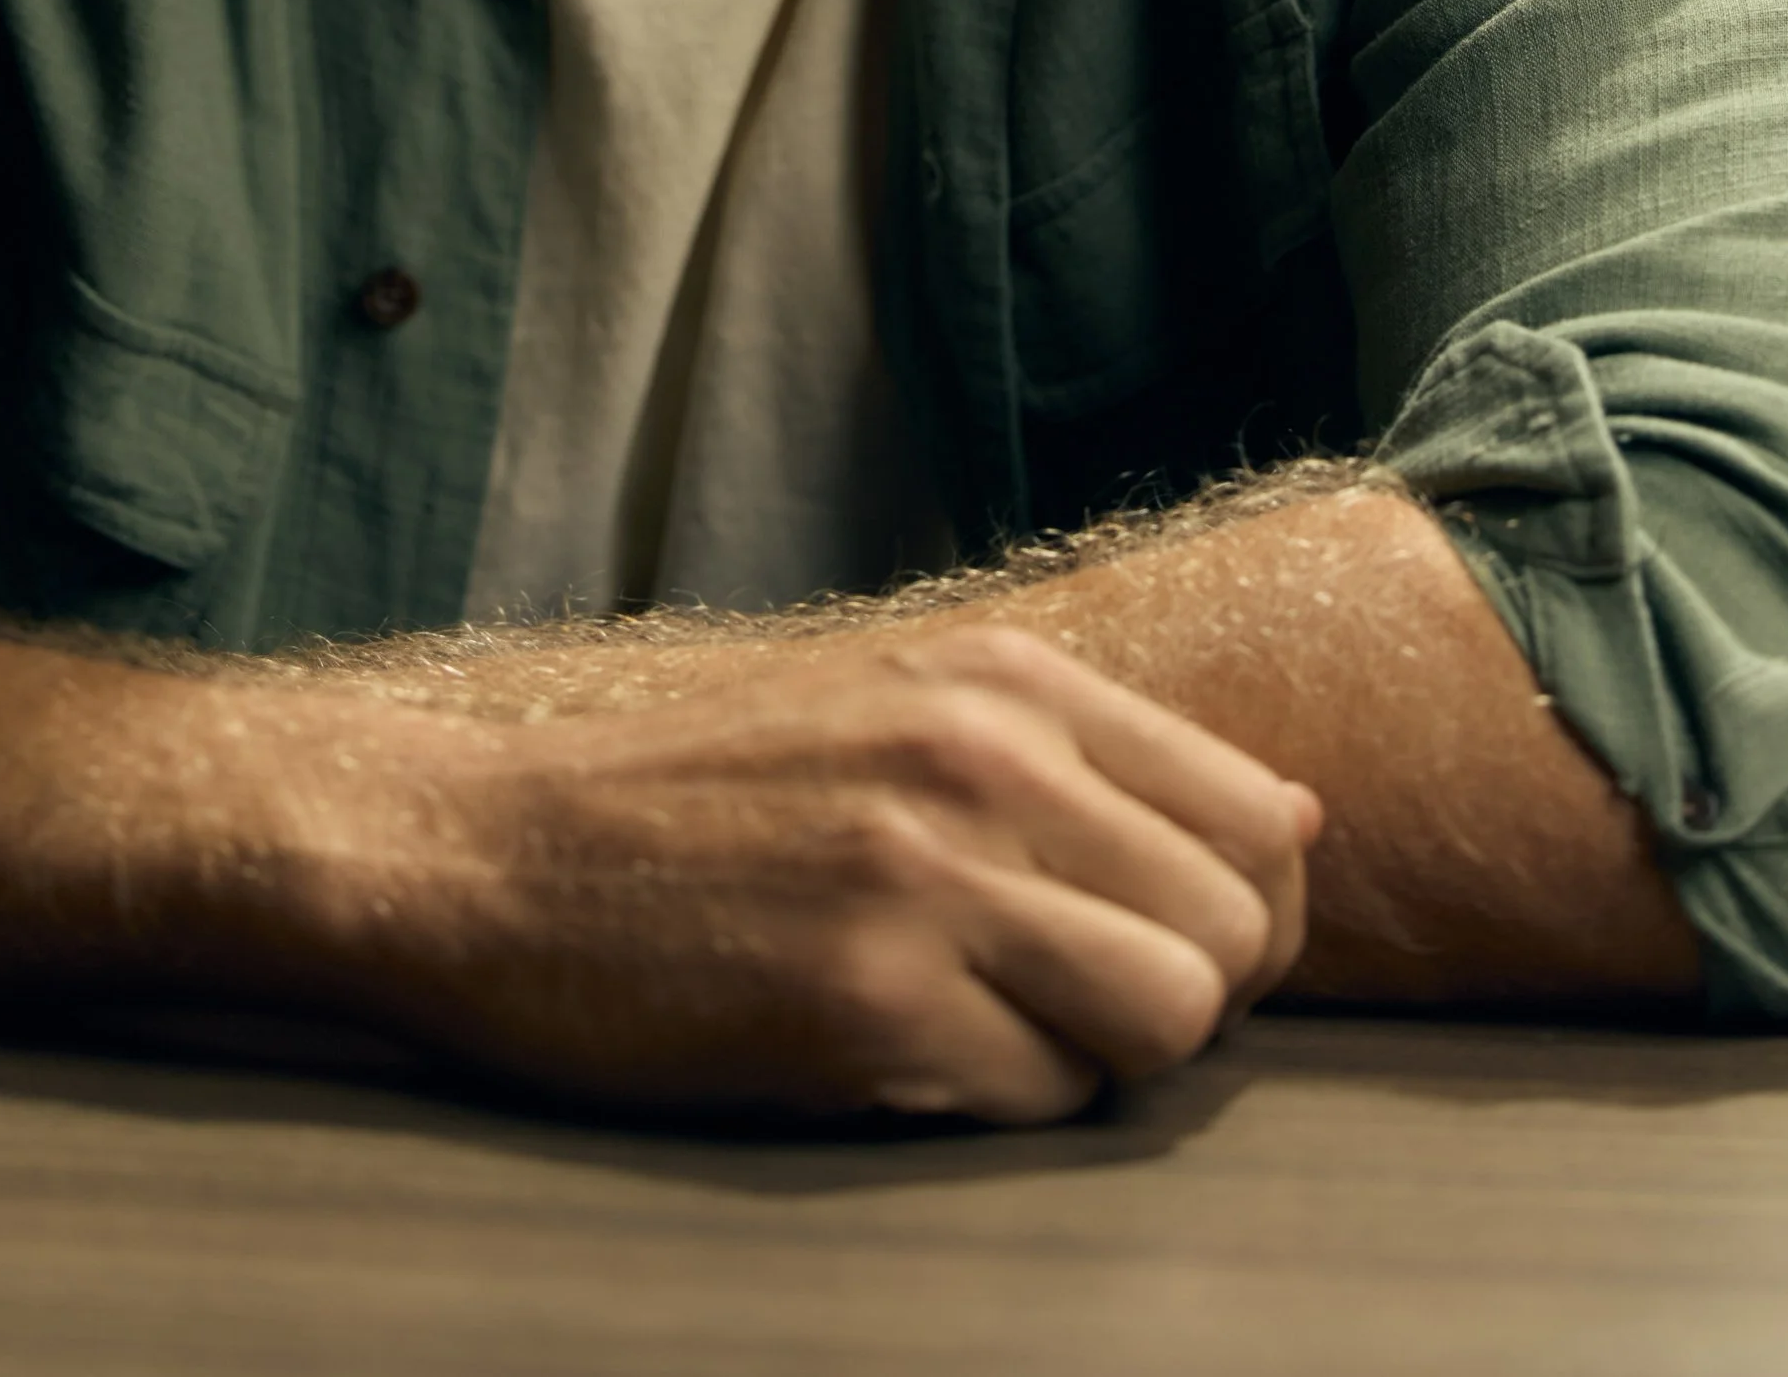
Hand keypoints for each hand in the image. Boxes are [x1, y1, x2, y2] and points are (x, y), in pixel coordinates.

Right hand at [287, 622, 1319, 1123]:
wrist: (491, 858)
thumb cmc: (703, 806)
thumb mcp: (900, 710)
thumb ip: (1083, 754)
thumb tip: (1296, 824)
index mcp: (1004, 679)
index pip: (1259, 816)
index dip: (1251, 918)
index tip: (1172, 954)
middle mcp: (985, 755)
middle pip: (1241, 929)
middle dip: (1188, 1003)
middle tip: (1073, 1016)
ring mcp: (929, 873)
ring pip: (1173, 1017)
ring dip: (1105, 1061)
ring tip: (996, 1038)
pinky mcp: (868, 999)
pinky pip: (1044, 1099)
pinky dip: (998, 1107)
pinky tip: (900, 1061)